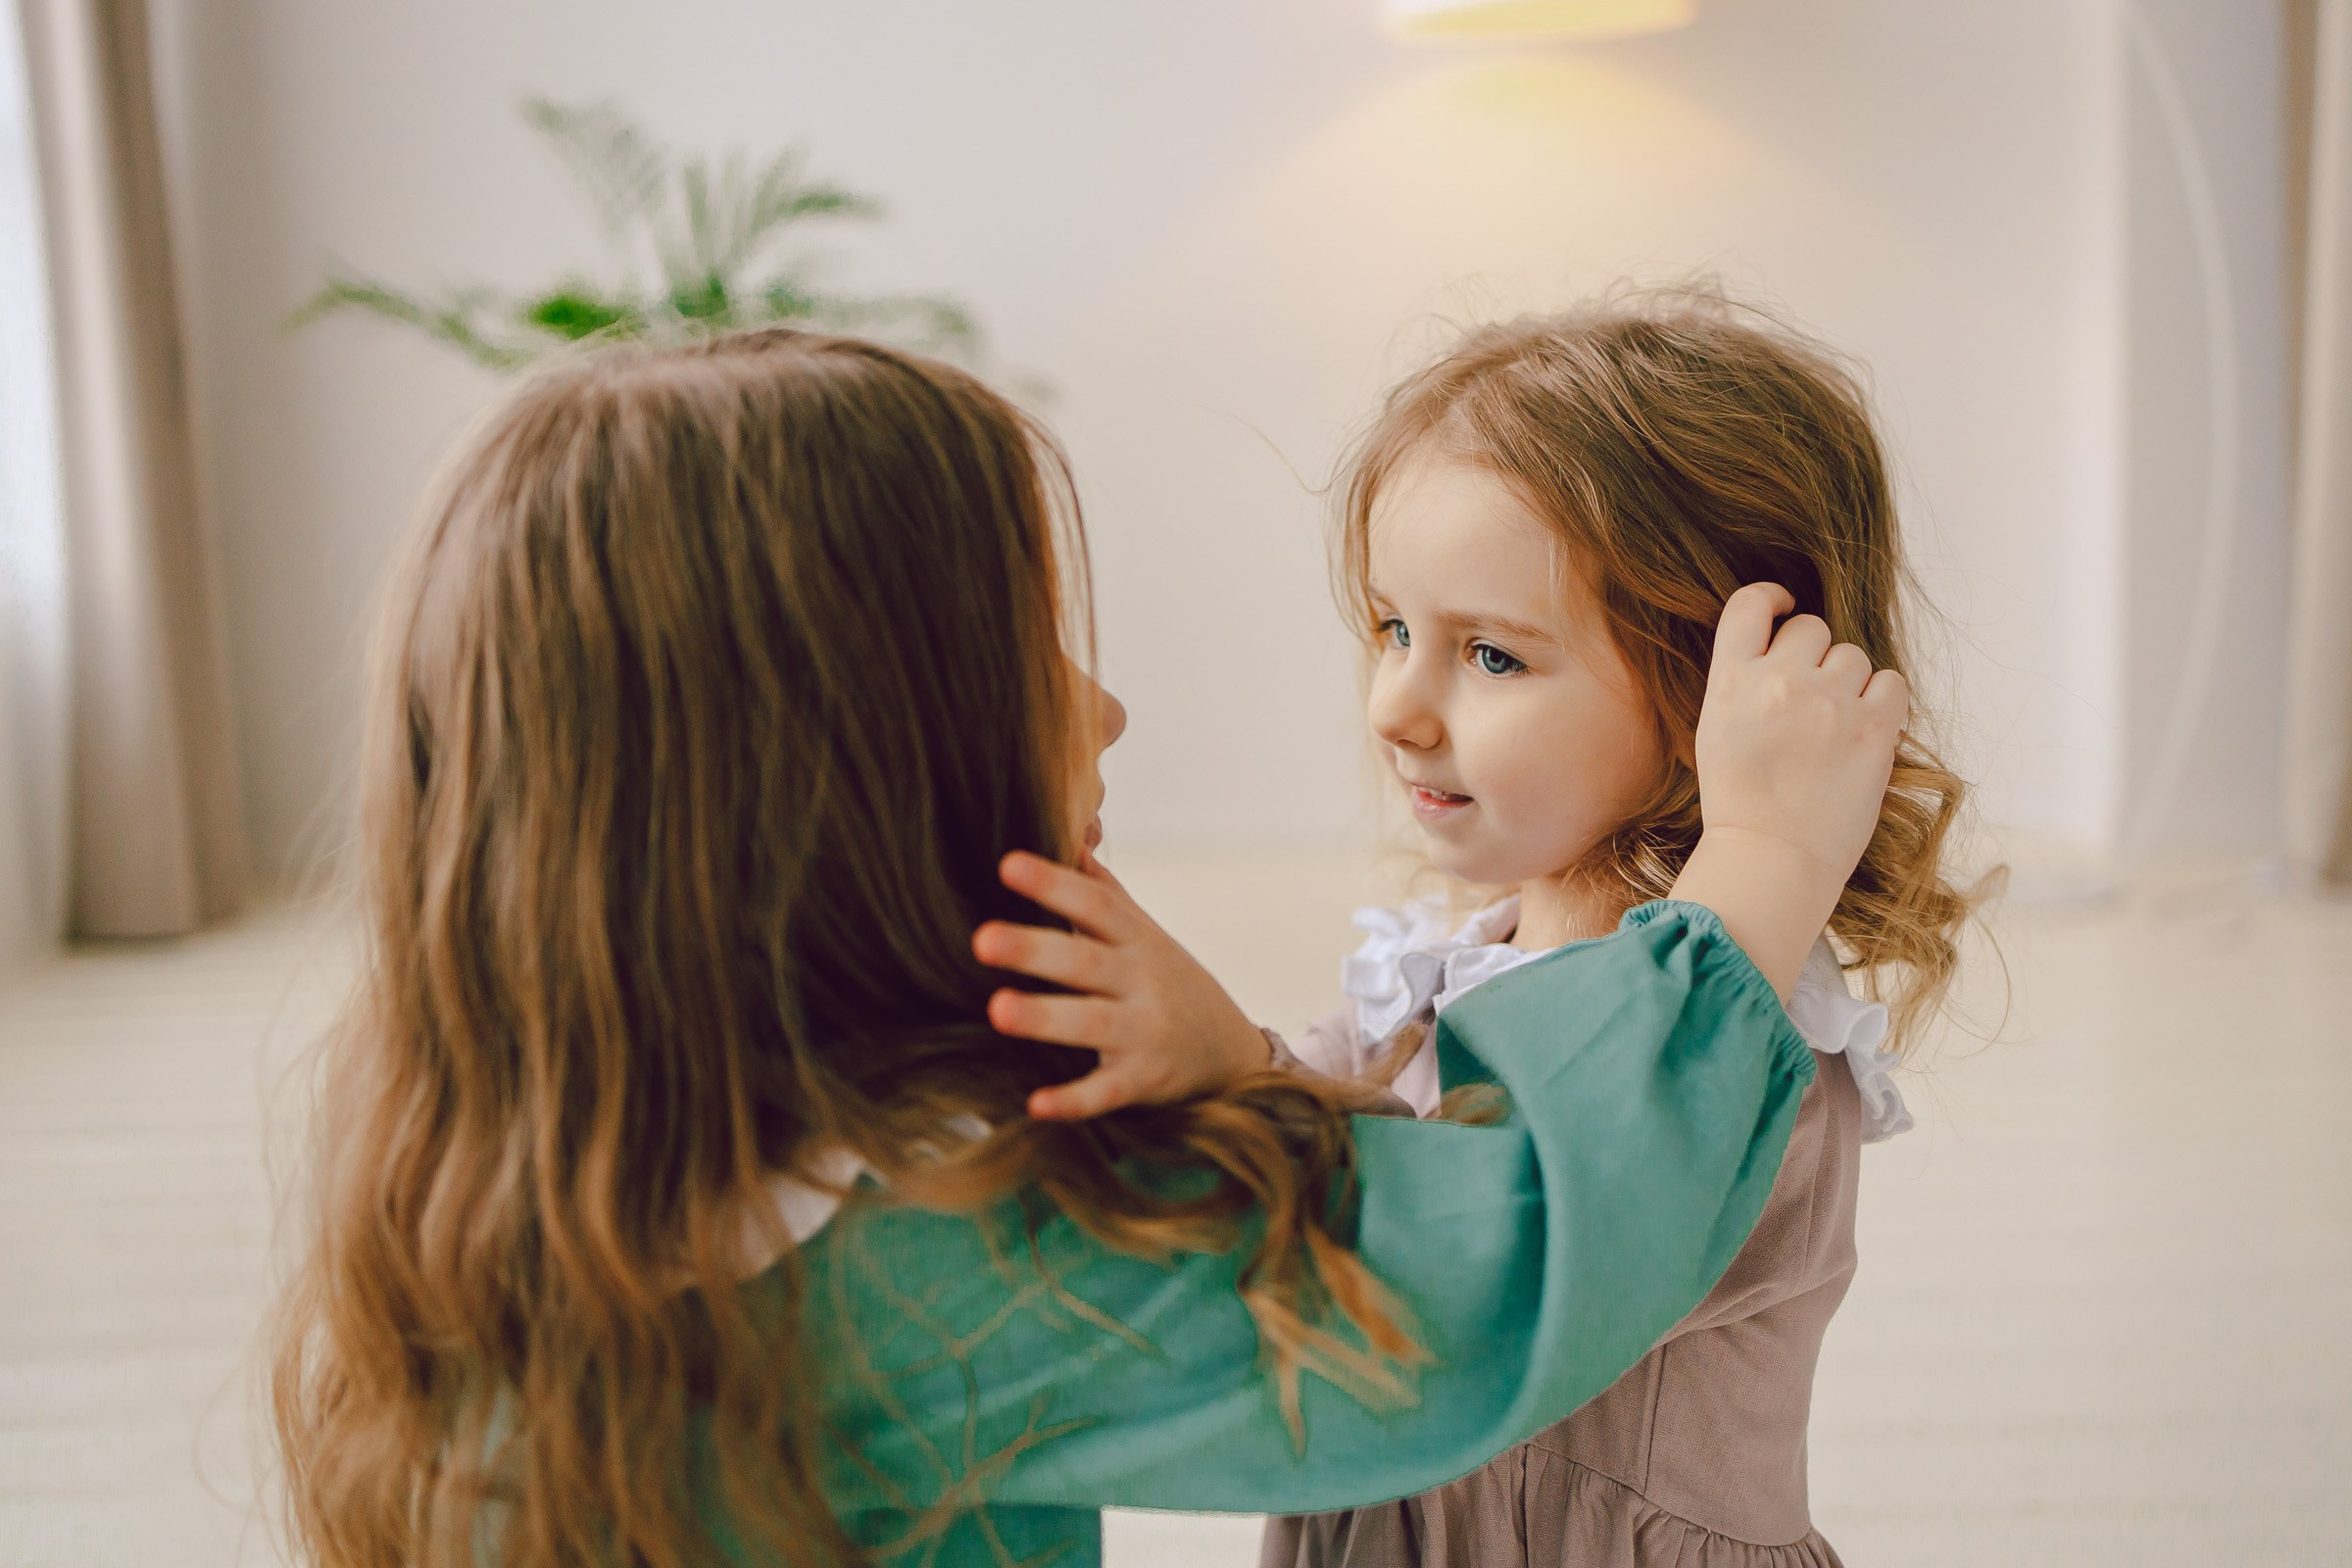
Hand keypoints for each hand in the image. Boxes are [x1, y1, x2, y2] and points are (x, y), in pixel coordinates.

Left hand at [973, 851, 1272, 1120]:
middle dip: (1035, 948)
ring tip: (997, 1009)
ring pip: (1091, 1023)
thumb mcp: (1145, 933)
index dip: (1052, 883)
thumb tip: (1074, 825)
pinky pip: (1107, 1091)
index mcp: (1137, 938)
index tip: (1006, 864)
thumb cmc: (1170, 982)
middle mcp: (1143, 980)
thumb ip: (1104, 888)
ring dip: (1045, 1017)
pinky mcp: (1146, 1080)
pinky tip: (1035, 1104)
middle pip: (1085, 960)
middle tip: (982, 939)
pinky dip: (1074, 1100)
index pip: (1094, 903)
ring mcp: (1147, 1031)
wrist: (1233, 1054)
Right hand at [1669, 583, 1907, 998]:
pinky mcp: (1873, 729)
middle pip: (1811, 629)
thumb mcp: (1717, 731)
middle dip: (1813, 656)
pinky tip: (1864, 728)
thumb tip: (1780, 652)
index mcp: (1731, 682)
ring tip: (1834, 725)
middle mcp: (1780, 682)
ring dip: (1848, 681)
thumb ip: (1743, 684)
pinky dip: (1882, 701)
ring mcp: (1829, 704)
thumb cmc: (1740, 806)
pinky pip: (1892, 682)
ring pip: (1853, 655)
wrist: (1770, 860)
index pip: (1750, 605)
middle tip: (1809, 698)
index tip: (1783, 608)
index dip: (1771, 599)